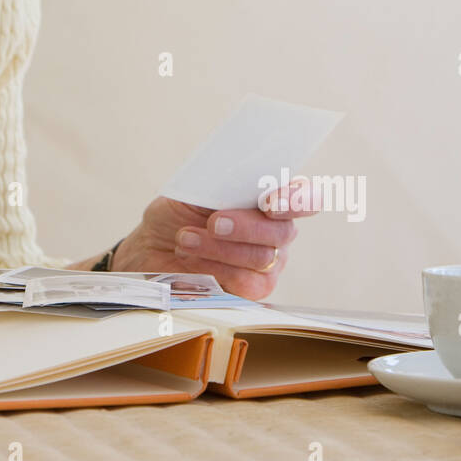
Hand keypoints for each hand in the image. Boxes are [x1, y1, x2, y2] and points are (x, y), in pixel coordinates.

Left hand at [111, 182, 320, 300]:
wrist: (153, 246)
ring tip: (185, 238)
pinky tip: (190, 257)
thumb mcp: (195, 187)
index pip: (307, 197)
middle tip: (213, 222)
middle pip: (282, 231)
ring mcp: (269, 262)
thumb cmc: (179, 213)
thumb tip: (234, 171)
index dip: (297, 199)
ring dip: (218, 247)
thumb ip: (223, 180)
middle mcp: (276, 230)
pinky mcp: (253, 289)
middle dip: (246, 226)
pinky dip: (214, 267)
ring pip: (261, 257)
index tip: (269, 202)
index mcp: (272, 197)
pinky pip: (246, 281)